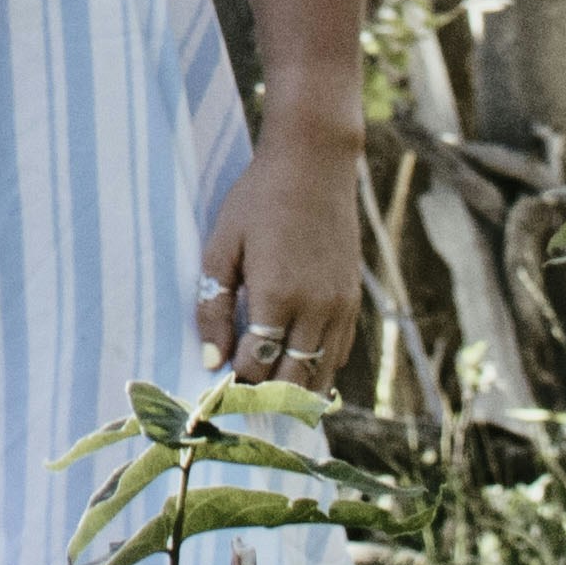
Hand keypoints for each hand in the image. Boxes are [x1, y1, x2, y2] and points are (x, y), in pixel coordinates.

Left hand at [192, 131, 367, 402]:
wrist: (314, 165)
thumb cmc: (258, 200)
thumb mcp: (222, 246)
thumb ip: (214, 305)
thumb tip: (211, 360)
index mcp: (278, 295)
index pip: (257, 365)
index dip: (236, 380)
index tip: (217, 383)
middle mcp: (316, 308)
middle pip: (292, 379)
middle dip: (265, 395)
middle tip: (241, 399)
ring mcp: (340, 306)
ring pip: (322, 374)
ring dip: (295, 389)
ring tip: (268, 395)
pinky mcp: (354, 300)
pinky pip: (340, 353)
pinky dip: (319, 369)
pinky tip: (298, 370)